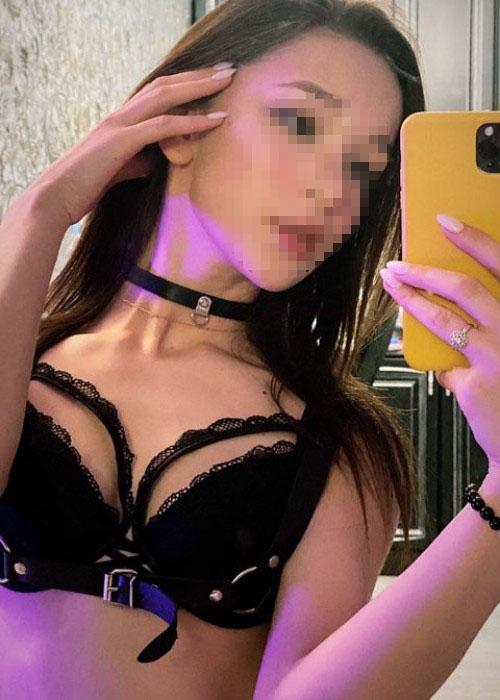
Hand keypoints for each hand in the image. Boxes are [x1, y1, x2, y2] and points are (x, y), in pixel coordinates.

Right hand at [18, 65, 234, 229]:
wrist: (54, 198)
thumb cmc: (84, 187)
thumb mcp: (119, 171)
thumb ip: (138, 161)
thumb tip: (156, 163)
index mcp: (120, 121)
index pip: (157, 93)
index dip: (185, 84)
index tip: (211, 80)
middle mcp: (121, 115)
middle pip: (165, 85)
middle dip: (198, 76)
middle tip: (228, 69)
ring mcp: (120, 125)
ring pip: (166, 96)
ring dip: (200, 87)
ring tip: (227, 80)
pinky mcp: (121, 141)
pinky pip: (163, 126)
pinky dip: (191, 122)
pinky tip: (215, 120)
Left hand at [379, 215, 499, 468]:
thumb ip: (496, 325)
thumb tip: (462, 314)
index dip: (474, 241)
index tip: (445, 223)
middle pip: (464, 288)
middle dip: (424, 271)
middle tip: (398, 263)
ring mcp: (496, 357)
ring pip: (443, 319)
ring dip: (411, 299)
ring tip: (391, 284)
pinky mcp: (475, 383)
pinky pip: (445, 365)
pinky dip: (440, 364)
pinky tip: (441, 368)